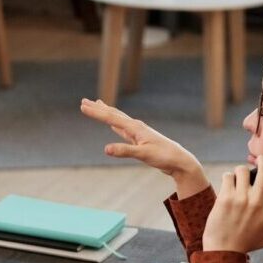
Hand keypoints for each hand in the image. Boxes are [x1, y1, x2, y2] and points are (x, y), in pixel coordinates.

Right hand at [80, 98, 206, 195]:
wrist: (180, 161)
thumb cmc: (164, 157)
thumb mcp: (143, 155)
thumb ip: (124, 151)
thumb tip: (105, 149)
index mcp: (135, 128)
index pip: (111, 118)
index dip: (96, 112)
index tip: (82, 106)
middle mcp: (136, 126)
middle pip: (113, 114)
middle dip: (98, 108)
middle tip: (84, 101)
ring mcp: (138, 132)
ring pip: (118, 119)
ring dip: (106, 112)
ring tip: (97, 105)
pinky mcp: (140, 139)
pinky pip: (122, 128)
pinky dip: (115, 123)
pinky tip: (112, 123)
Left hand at [202, 155, 262, 252]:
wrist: (223, 250)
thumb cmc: (247, 243)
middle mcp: (258, 201)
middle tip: (260, 161)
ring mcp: (241, 198)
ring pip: (242, 169)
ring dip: (240, 172)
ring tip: (239, 181)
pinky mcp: (225, 197)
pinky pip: (228, 176)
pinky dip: (228, 179)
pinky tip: (228, 188)